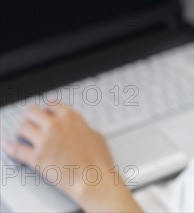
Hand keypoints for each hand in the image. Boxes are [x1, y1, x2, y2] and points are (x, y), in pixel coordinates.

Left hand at [0, 102, 121, 206]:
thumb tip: (79, 131)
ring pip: (23, 128)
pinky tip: (6, 144)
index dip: (46, 108)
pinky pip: (16, 149)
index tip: (43, 111)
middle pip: (33, 112)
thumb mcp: (95, 135)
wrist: (92, 177)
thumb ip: (82, 129)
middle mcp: (55, 126)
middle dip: (30, 116)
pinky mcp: (36, 158)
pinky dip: (9, 146)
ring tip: (22, 133)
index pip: (52, 104)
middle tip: (29, 120)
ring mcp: (44, 141)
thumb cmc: (98, 159)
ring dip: (22, 130)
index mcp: (71, 118)